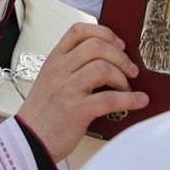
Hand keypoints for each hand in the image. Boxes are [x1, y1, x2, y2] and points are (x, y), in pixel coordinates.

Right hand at [17, 23, 148, 162]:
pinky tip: (139, 101)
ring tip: (126, 88)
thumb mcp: (50, 78)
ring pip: (103, 69)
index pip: (78, 31)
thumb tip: (107, 58)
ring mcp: (67, 89)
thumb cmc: (44, 110)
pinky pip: (109, 99)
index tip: (118, 44)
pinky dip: (130, 99)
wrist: (30, 139)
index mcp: (54, 59)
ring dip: (122, 78)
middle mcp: (59, 70)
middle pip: (96, 46)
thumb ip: (71, 65)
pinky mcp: (77, 110)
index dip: (104, 33)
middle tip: (130, 69)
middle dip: (120, 56)